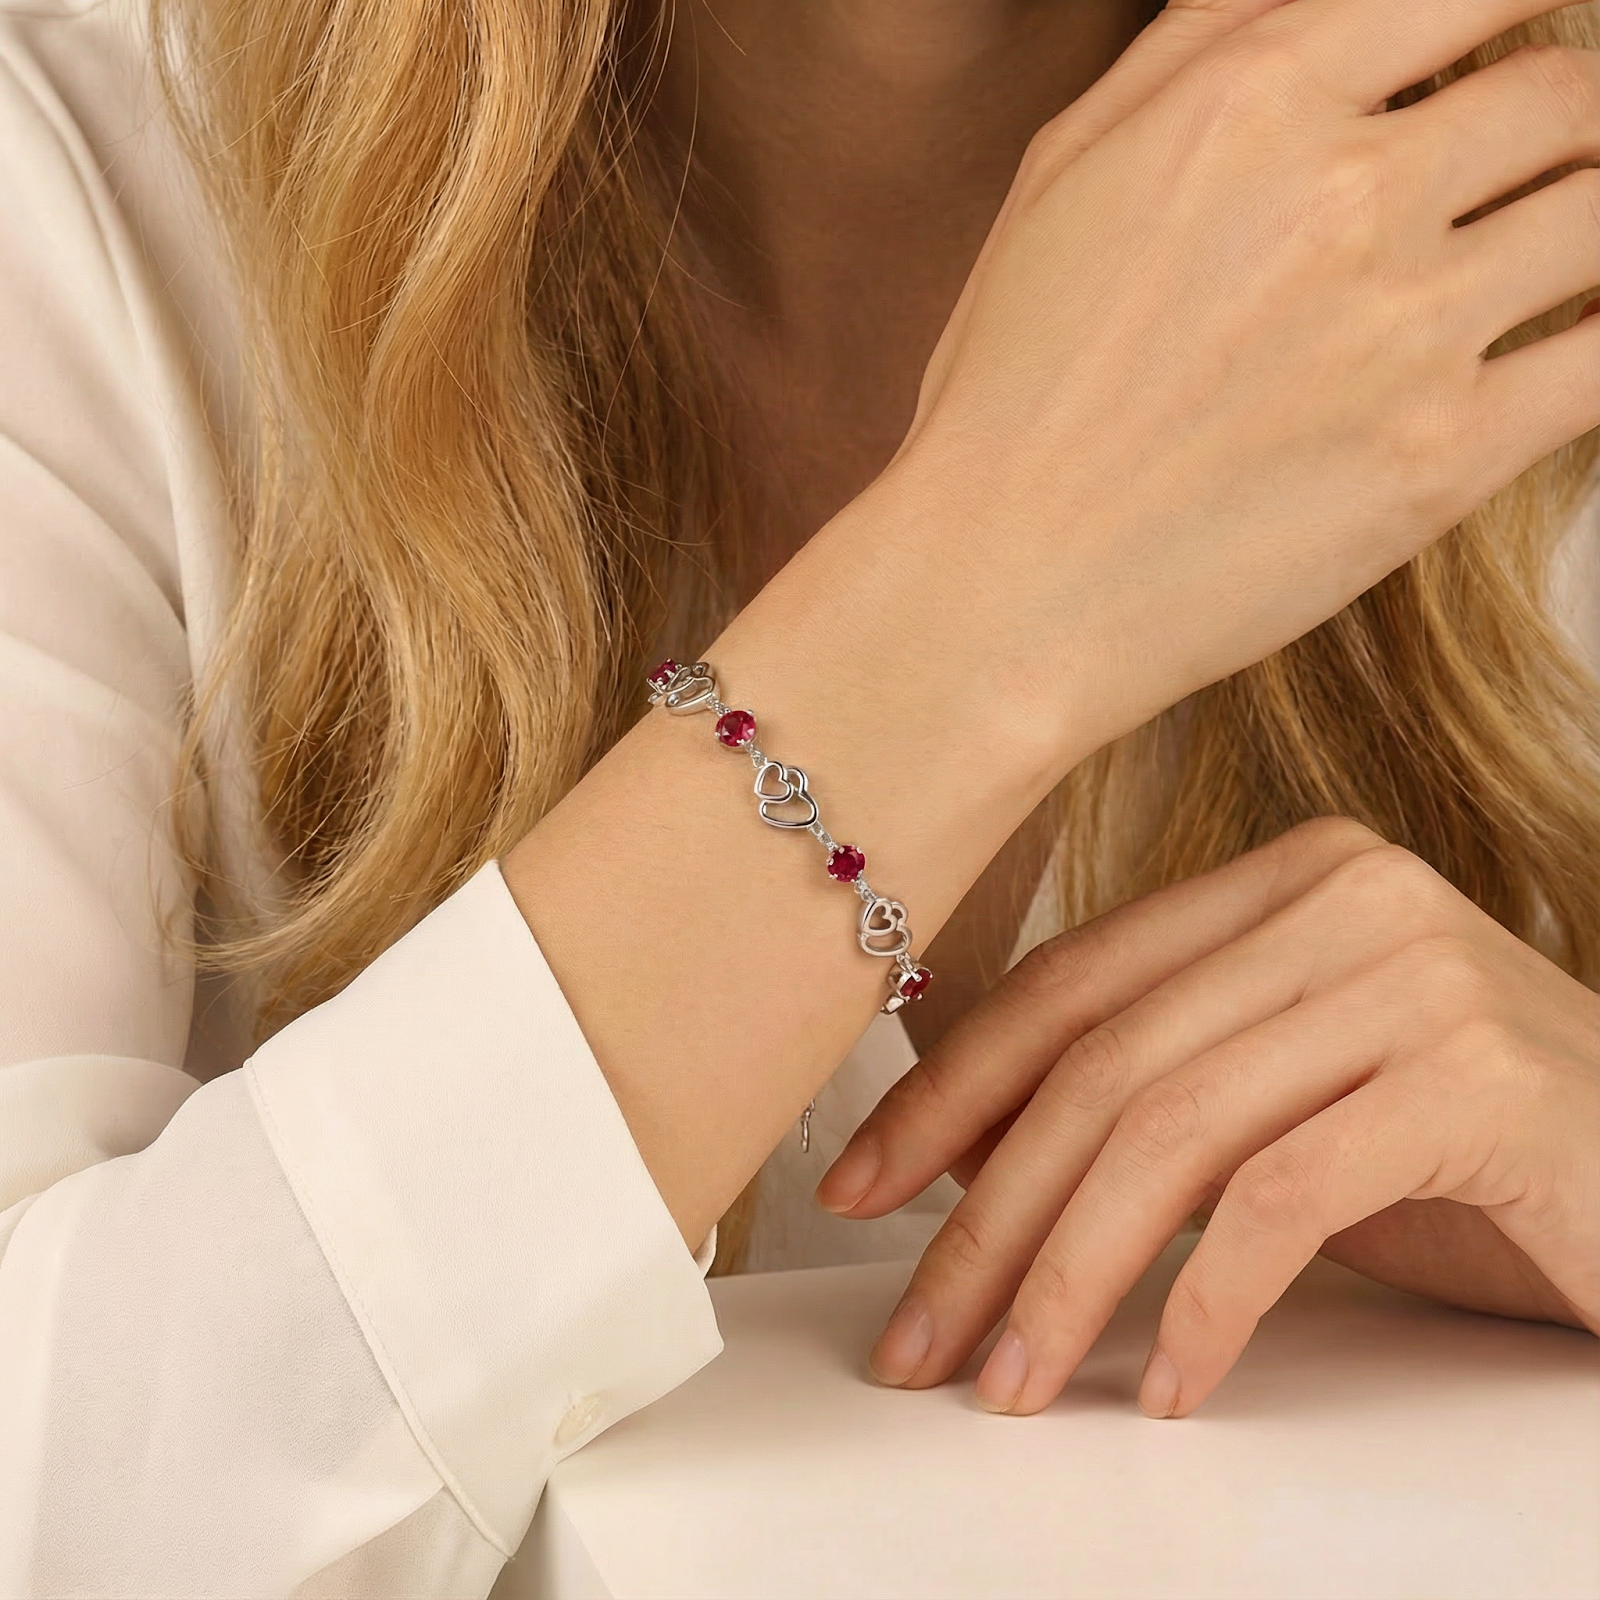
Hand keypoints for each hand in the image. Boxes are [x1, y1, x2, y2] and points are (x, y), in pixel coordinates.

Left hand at [814, 818, 1599, 1417]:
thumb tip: (961, 1150)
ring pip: (1174, 1130)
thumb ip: (1147, 1096)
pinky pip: (1287, 1198)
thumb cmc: (1464, 1146)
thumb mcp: (1278, 1103)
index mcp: (1279, 878)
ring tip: (1013, 1379)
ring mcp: (1416, 975)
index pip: (1069, 983)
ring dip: (1069, 1274)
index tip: (859, 1188)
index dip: (946, 1092)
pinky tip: (1169, 1384)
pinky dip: (1207, 1302)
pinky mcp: (1479, 1077)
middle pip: (1103, 1063)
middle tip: (919, 1332)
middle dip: (986, 1213)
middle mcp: (1342, 897)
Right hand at [853, 0, 1599, 765]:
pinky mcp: (1443, 461)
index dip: (1530, 8)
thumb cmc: (1009, 396)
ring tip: (1544, 266)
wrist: (1001, 588)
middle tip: (1535, 174)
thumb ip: (1194, 45)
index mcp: (1248, 104)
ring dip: (1590, 229)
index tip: (1530, 41)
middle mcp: (1343, 195)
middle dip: (1567, 126)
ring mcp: (1404, 330)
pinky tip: (1576, 348)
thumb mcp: (1063, 176)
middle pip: (1563, 97)